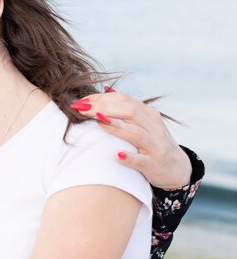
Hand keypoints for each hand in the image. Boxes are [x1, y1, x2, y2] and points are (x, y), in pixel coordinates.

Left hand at [70, 89, 191, 188]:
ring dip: (116, 127)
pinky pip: (141, 160)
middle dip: (104, 108)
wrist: (177, 169)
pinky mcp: (154, 165)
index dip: (101, 98)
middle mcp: (153, 127)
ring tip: (97, 121)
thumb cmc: (152, 143)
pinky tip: (117, 155)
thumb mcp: (143, 123)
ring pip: (135, 133)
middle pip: (129, 111)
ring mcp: (155, 146)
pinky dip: (129, 158)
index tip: (81, 102)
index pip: (124, 99)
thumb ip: (126, 108)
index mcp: (148, 114)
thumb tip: (106, 89)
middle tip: (82, 110)